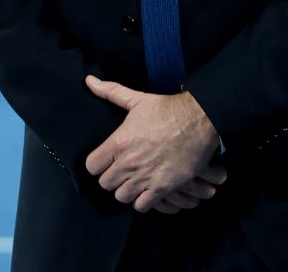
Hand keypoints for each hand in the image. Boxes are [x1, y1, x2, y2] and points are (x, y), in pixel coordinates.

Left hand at [83, 75, 221, 212]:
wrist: (198, 121)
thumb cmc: (167, 110)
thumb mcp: (136, 100)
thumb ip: (110, 92)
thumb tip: (89, 81)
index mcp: (118, 142)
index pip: (91, 166)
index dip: (97, 164)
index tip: (106, 161)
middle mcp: (128, 162)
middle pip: (105, 184)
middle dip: (111, 178)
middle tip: (121, 172)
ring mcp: (145, 176)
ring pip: (122, 197)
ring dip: (126, 190)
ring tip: (133, 182)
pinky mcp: (163, 187)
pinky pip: (143, 206)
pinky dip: (143, 201)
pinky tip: (147, 191)